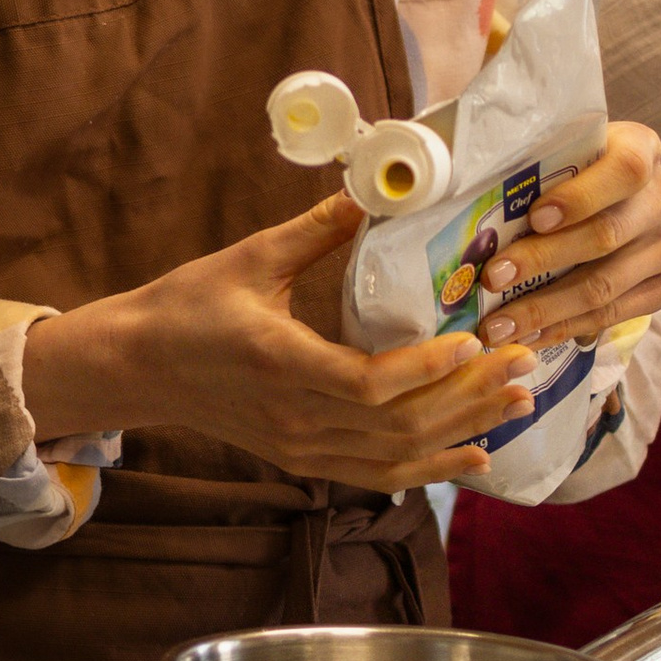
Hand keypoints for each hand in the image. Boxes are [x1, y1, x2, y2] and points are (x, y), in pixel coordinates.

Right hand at [24, 198, 539, 492]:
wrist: (136, 367)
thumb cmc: (186, 306)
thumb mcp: (248, 258)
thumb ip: (316, 229)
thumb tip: (378, 187)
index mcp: (279, 362)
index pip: (369, 383)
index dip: (429, 367)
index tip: (474, 337)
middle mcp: (293, 417)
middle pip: (399, 423)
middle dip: (470, 396)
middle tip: (525, 363)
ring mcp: (298, 447)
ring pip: (396, 455)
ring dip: (463, 432)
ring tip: (518, 404)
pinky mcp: (301, 459)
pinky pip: (377, 473)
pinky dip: (431, 467)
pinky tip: (475, 453)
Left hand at [476, 118, 660, 351]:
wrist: (618, 198)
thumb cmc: (567, 170)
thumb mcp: (554, 150)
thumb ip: (522, 158)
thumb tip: (447, 177)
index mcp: (641, 148)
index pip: (624, 170)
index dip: (580, 196)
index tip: (533, 218)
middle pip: (607, 236)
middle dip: (543, 261)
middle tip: (492, 280)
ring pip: (608, 285)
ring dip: (547, 309)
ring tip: (498, 325)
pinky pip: (617, 314)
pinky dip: (567, 328)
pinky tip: (529, 336)